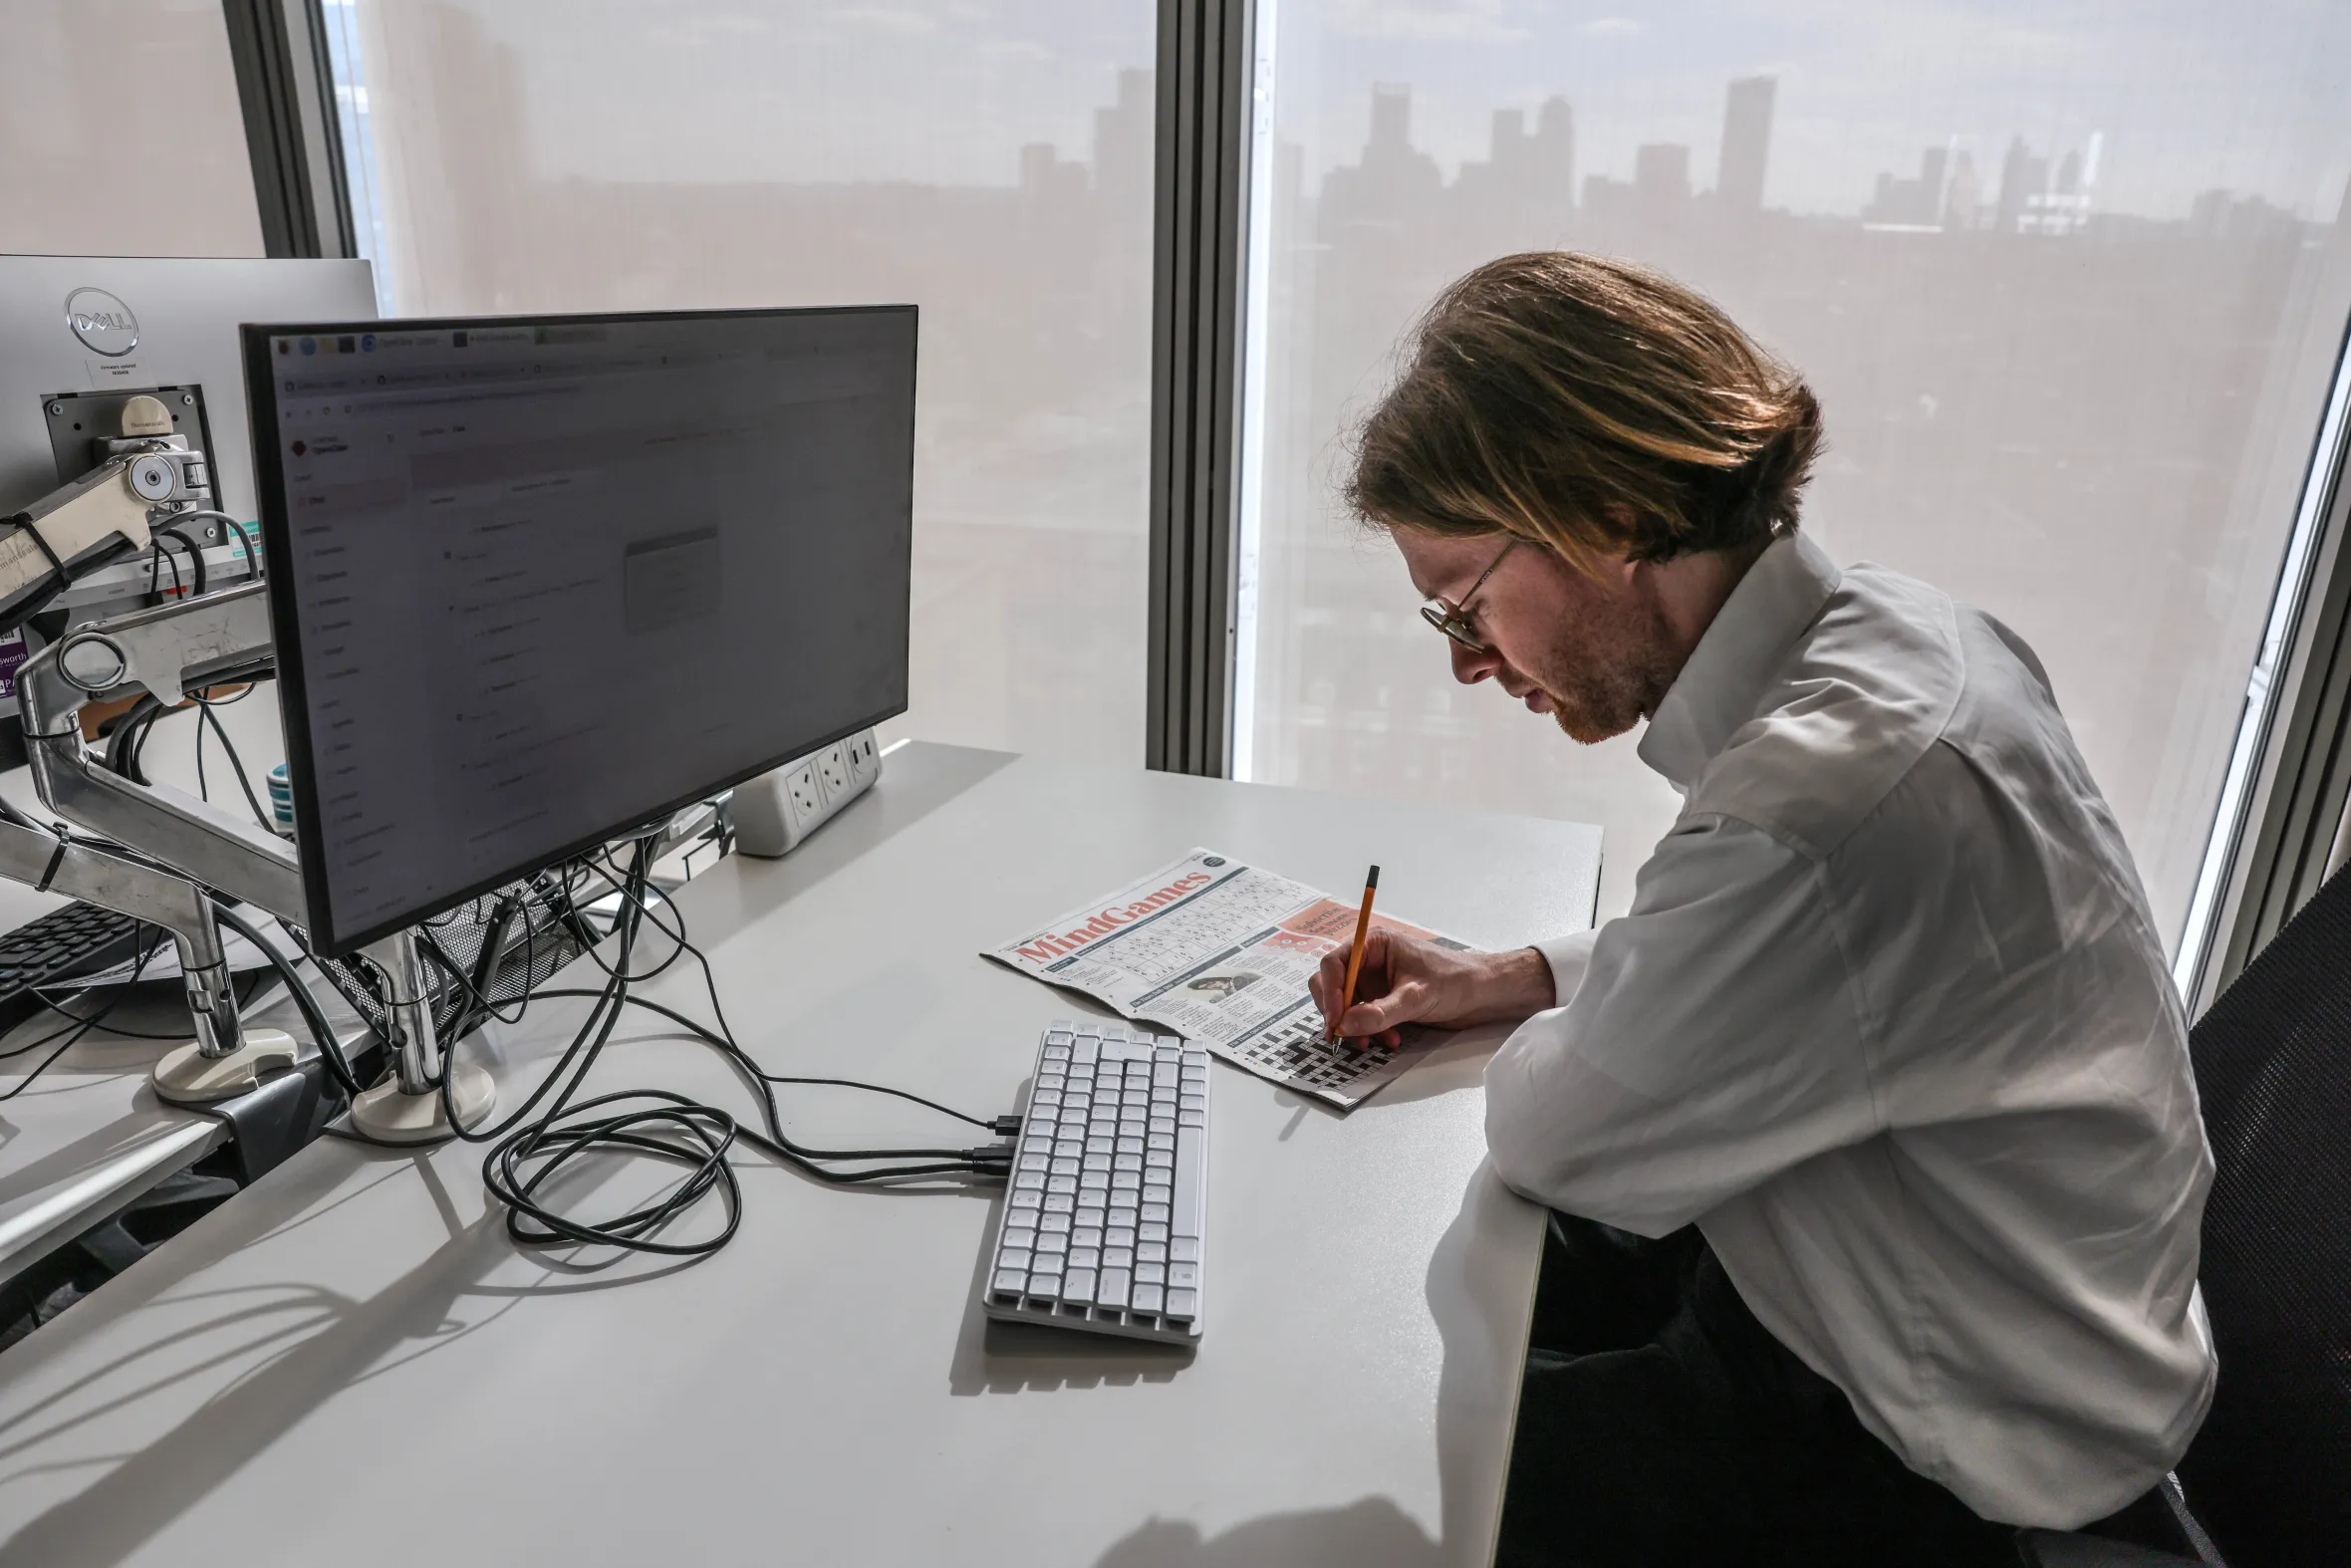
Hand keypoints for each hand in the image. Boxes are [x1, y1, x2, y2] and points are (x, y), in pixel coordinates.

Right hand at [1308, 929, 1555, 1049]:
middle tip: (1341, 1035)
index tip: (1334, 1018)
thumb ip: (1379, 1012)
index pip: (1334, 963)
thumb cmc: (1455, 980)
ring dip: (1354, 1026)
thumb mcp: (1415, 997)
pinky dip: (1369, 1031)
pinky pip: (1363, 1017)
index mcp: (1374, 945)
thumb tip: (1345, 1024)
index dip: (1329, 991)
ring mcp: (1376, 981)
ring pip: (1346, 1005)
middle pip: (1333, 984)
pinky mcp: (1384, 999)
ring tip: (1371, 1042)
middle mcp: (1370, 961)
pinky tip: (1389, 1040)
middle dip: (1336, 1011)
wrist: (1483, 993)